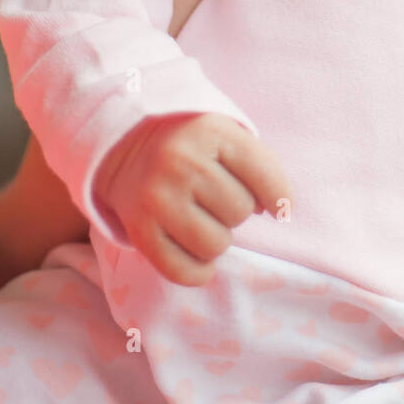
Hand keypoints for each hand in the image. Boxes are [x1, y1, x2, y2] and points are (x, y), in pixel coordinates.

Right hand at [92, 110, 291, 286]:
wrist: (125, 145)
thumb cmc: (191, 145)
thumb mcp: (225, 135)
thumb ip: (258, 165)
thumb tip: (279, 211)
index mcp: (211, 131)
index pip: (264, 174)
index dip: (279, 197)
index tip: (279, 208)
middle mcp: (182, 162)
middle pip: (240, 211)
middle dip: (235, 211)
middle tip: (214, 199)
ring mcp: (157, 196)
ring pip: (216, 244)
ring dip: (216, 239)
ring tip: (201, 220)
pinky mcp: (139, 230)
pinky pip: (184, 271)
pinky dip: (198, 270)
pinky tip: (194, 251)